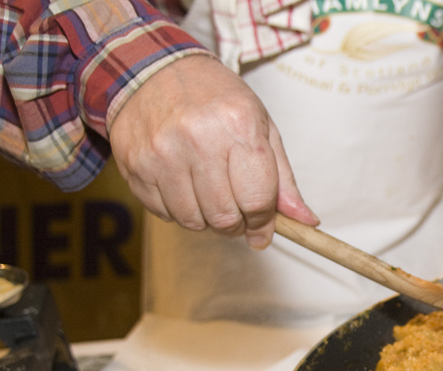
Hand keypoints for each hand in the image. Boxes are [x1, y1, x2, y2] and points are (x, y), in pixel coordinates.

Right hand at [109, 55, 318, 248]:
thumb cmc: (216, 99)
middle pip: (225, 217)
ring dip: (207, 220)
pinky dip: (180, 211)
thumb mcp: (261, 127)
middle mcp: (198, 139)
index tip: (263, 229)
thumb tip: (306, 221)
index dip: (264, 223)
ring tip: (210, 195)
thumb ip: (284, 180)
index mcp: (238, 127)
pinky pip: (165, 213)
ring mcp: (162, 153)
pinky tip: (184, 187)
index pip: (257, 200)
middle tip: (237, 213)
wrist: (154, 70)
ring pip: (193, 221)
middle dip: (237, 225)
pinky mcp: (136, 165)